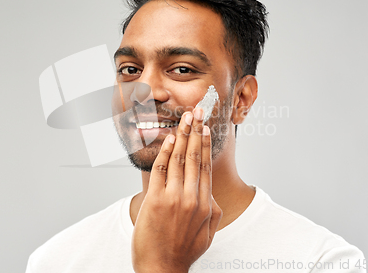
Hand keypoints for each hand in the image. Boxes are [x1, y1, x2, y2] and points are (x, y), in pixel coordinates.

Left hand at [132, 108, 222, 272]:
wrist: (162, 269)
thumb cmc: (183, 251)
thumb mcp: (208, 233)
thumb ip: (212, 210)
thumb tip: (209, 191)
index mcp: (205, 204)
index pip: (205, 166)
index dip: (205, 143)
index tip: (206, 127)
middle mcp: (191, 198)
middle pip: (194, 157)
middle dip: (196, 131)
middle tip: (197, 111)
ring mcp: (173, 198)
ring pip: (178, 160)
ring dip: (182, 135)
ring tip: (185, 118)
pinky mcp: (156, 201)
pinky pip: (160, 170)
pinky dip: (165, 152)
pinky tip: (169, 138)